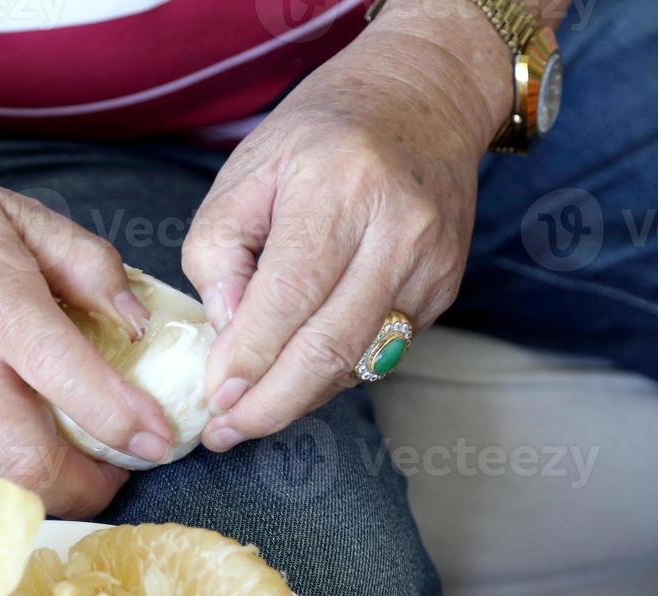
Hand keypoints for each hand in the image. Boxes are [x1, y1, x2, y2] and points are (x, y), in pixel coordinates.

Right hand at [0, 135, 171, 517]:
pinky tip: (23, 451)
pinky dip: (5, 482)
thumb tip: (138, 323)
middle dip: (90, 487)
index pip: (67, 379)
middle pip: (29, 466)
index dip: (123, 420)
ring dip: (50, 492)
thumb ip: (89, 265)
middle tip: (120, 466)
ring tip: (78, 466)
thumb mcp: (19, 215)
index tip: (162, 437)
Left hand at [182, 2, 511, 450]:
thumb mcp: (246, 170)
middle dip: (271, 404)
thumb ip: (220, 251)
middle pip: (330, 345)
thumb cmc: (320, 135)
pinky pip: (377, 351)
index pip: (290, 296)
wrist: (425, 99)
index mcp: (339, 187)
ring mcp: (429, 264)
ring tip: (246, 418)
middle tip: (225, 434)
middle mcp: (396, 230)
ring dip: (298, 399)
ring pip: (357, 360)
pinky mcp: (444, 289)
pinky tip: (294, 376)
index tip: (213, 399)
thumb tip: (224, 332)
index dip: (250, 358)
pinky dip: (330, 373)